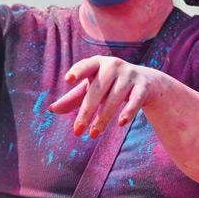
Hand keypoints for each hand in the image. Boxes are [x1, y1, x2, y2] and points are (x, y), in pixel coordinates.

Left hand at [49, 56, 167, 137]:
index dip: (77, 72)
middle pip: (98, 89)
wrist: (146, 82)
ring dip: (103, 117)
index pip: (85, 66)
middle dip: (87, 111)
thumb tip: (52, 110)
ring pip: (115, 97)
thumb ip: (73, 98)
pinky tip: (121, 123)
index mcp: (97, 63)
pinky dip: (128, 111)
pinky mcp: (143, 86)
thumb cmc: (111, 85)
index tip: (68, 80)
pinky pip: (135, 100)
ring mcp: (130, 75)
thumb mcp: (92, 88)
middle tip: (77, 131)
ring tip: (93, 134)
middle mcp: (113, 65)